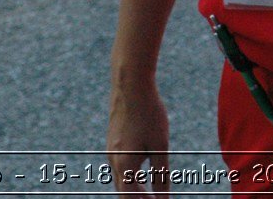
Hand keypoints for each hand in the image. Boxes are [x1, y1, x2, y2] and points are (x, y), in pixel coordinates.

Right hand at [108, 77, 170, 194]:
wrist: (131, 85)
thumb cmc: (149, 114)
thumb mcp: (160, 147)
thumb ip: (161, 175)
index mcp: (124, 166)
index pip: (132, 198)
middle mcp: (114, 160)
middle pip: (124, 191)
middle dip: (138, 198)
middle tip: (156, 198)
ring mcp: (111, 150)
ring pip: (121, 179)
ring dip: (134, 188)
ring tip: (150, 191)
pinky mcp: (113, 140)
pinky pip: (119, 166)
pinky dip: (130, 175)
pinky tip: (142, 170)